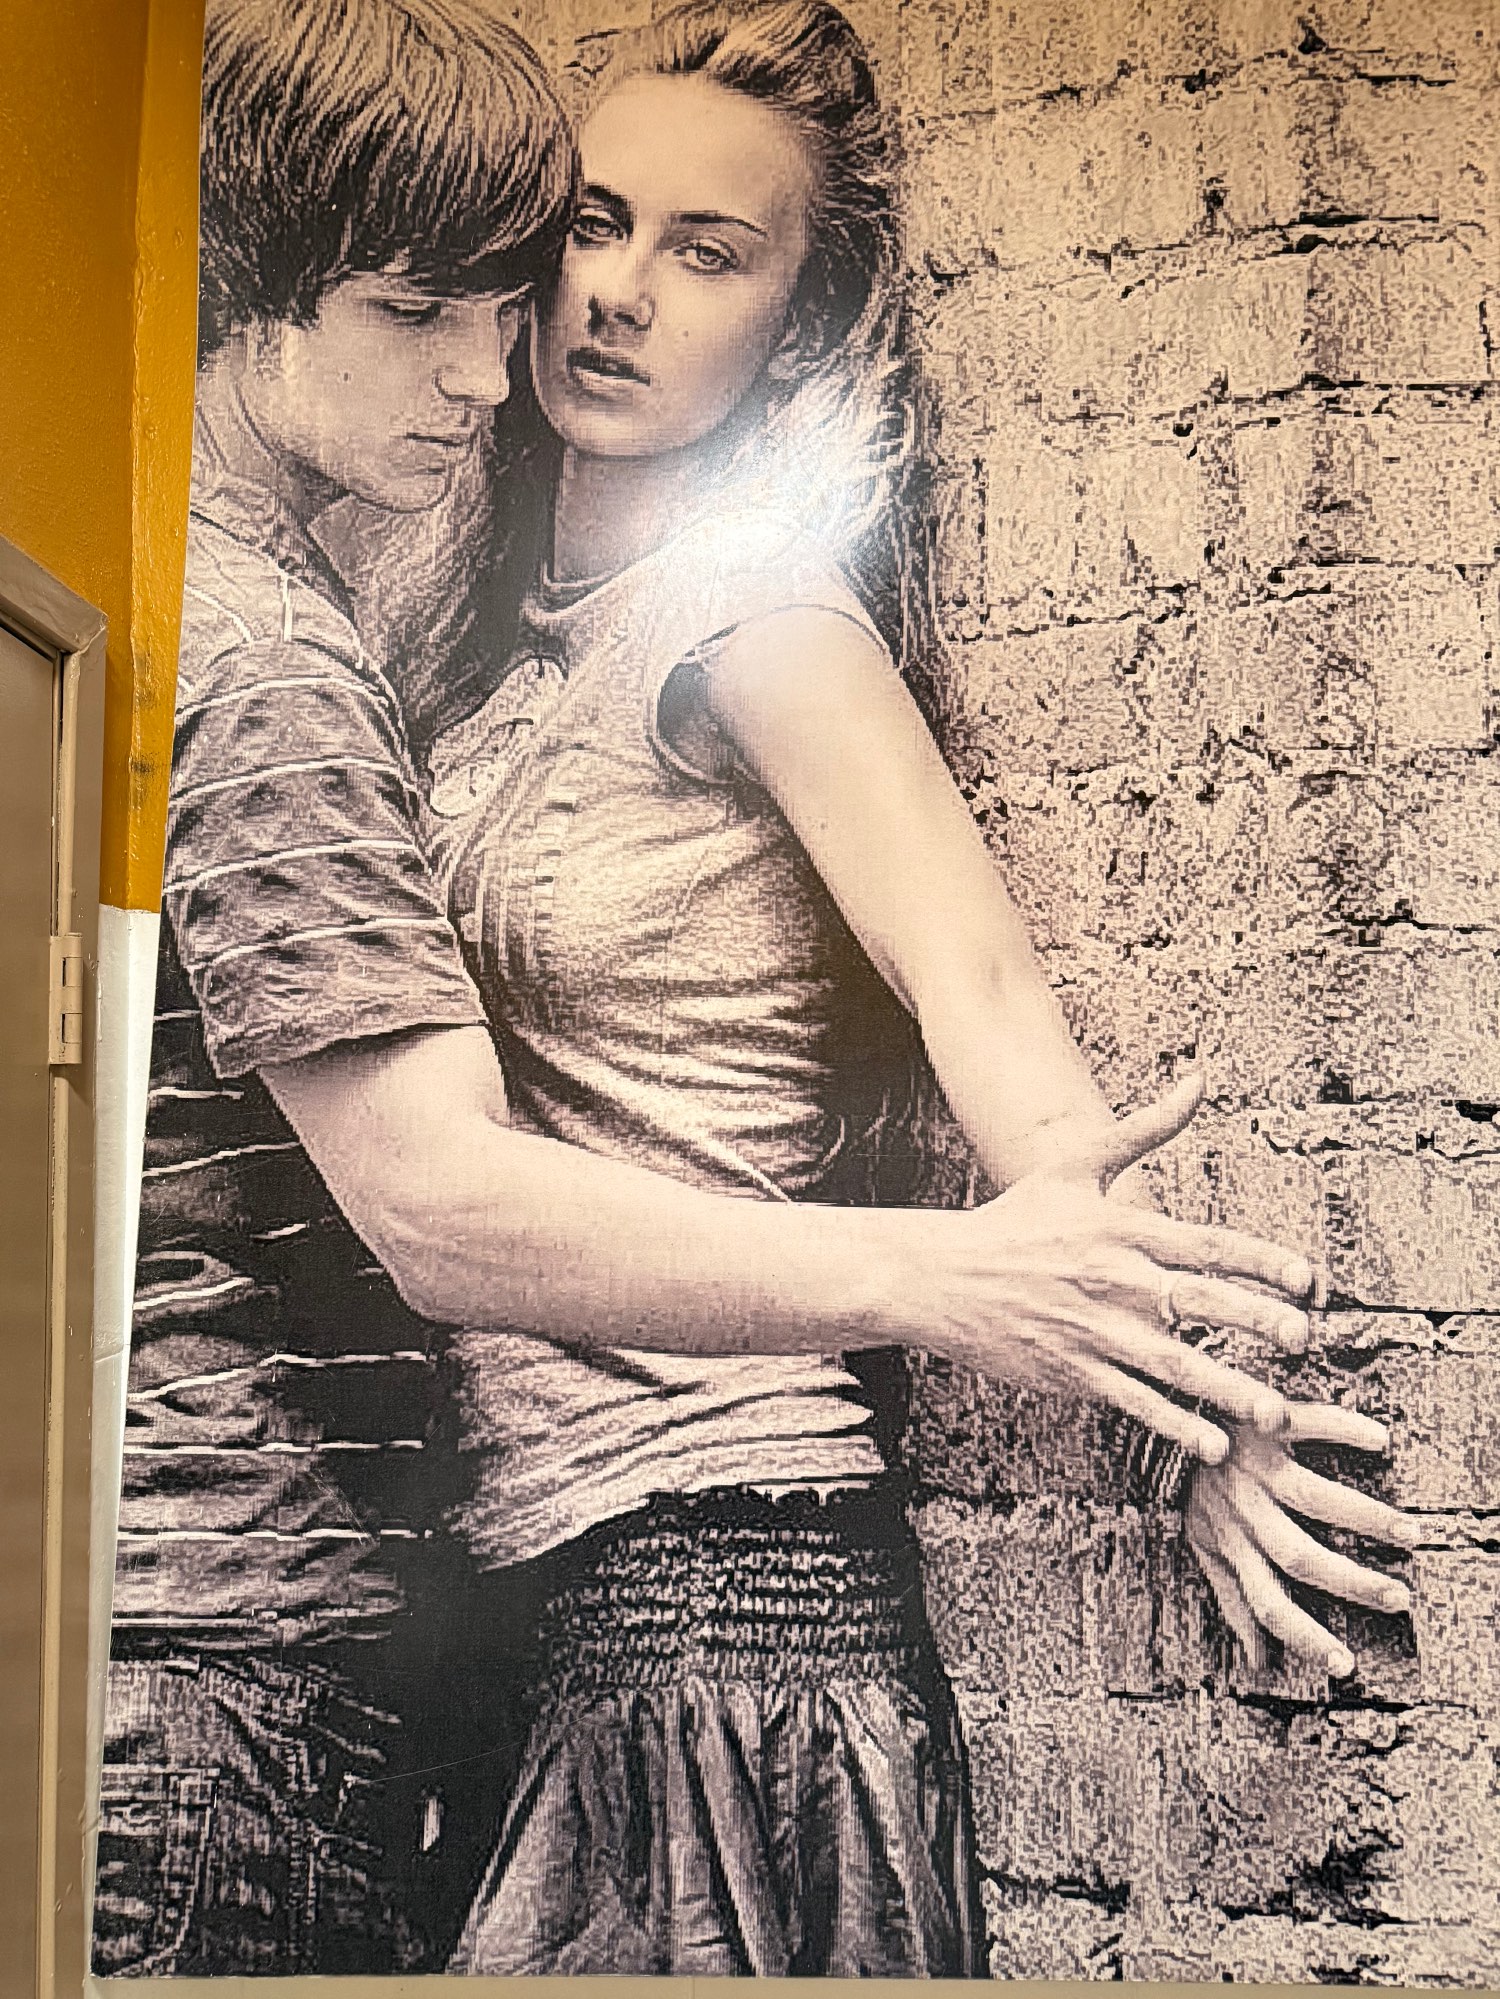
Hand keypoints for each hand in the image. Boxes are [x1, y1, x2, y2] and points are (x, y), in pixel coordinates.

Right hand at [948, 1074, 1317, 1462]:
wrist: (943, 1275)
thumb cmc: (1016, 1220)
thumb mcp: (1076, 1165)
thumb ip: (1146, 1129)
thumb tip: (1199, 1081)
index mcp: (1123, 1230)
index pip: (1208, 1245)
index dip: (1262, 1262)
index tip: (1309, 1280)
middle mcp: (1116, 1281)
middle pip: (1200, 1301)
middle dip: (1256, 1322)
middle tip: (1305, 1339)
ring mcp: (1095, 1331)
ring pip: (1174, 1363)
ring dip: (1227, 1388)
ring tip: (1274, 1412)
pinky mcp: (1075, 1372)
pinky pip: (1135, 1401)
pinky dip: (1173, 1424)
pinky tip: (1213, 1444)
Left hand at [1186, 1403, 1418, 1675]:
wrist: (1162, 1409)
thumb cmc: (1186, 1483)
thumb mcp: (1201, 1543)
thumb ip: (1232, 1596)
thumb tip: (1259, 1663)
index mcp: (1230, 1542)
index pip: (1268, 1602)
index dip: (1304, 1638)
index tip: (1347, 1666)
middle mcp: (1243, 1508)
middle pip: (1300, 1556)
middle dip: (1351, 1582)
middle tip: (1401, 1598)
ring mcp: (1255, 1464)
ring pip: (1313, 1498)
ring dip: (1364, 1517)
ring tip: (1410, 1533)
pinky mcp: (1264, 1417)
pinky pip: (1306, 1423)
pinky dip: (1343, 1428)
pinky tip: (1380, 1440)